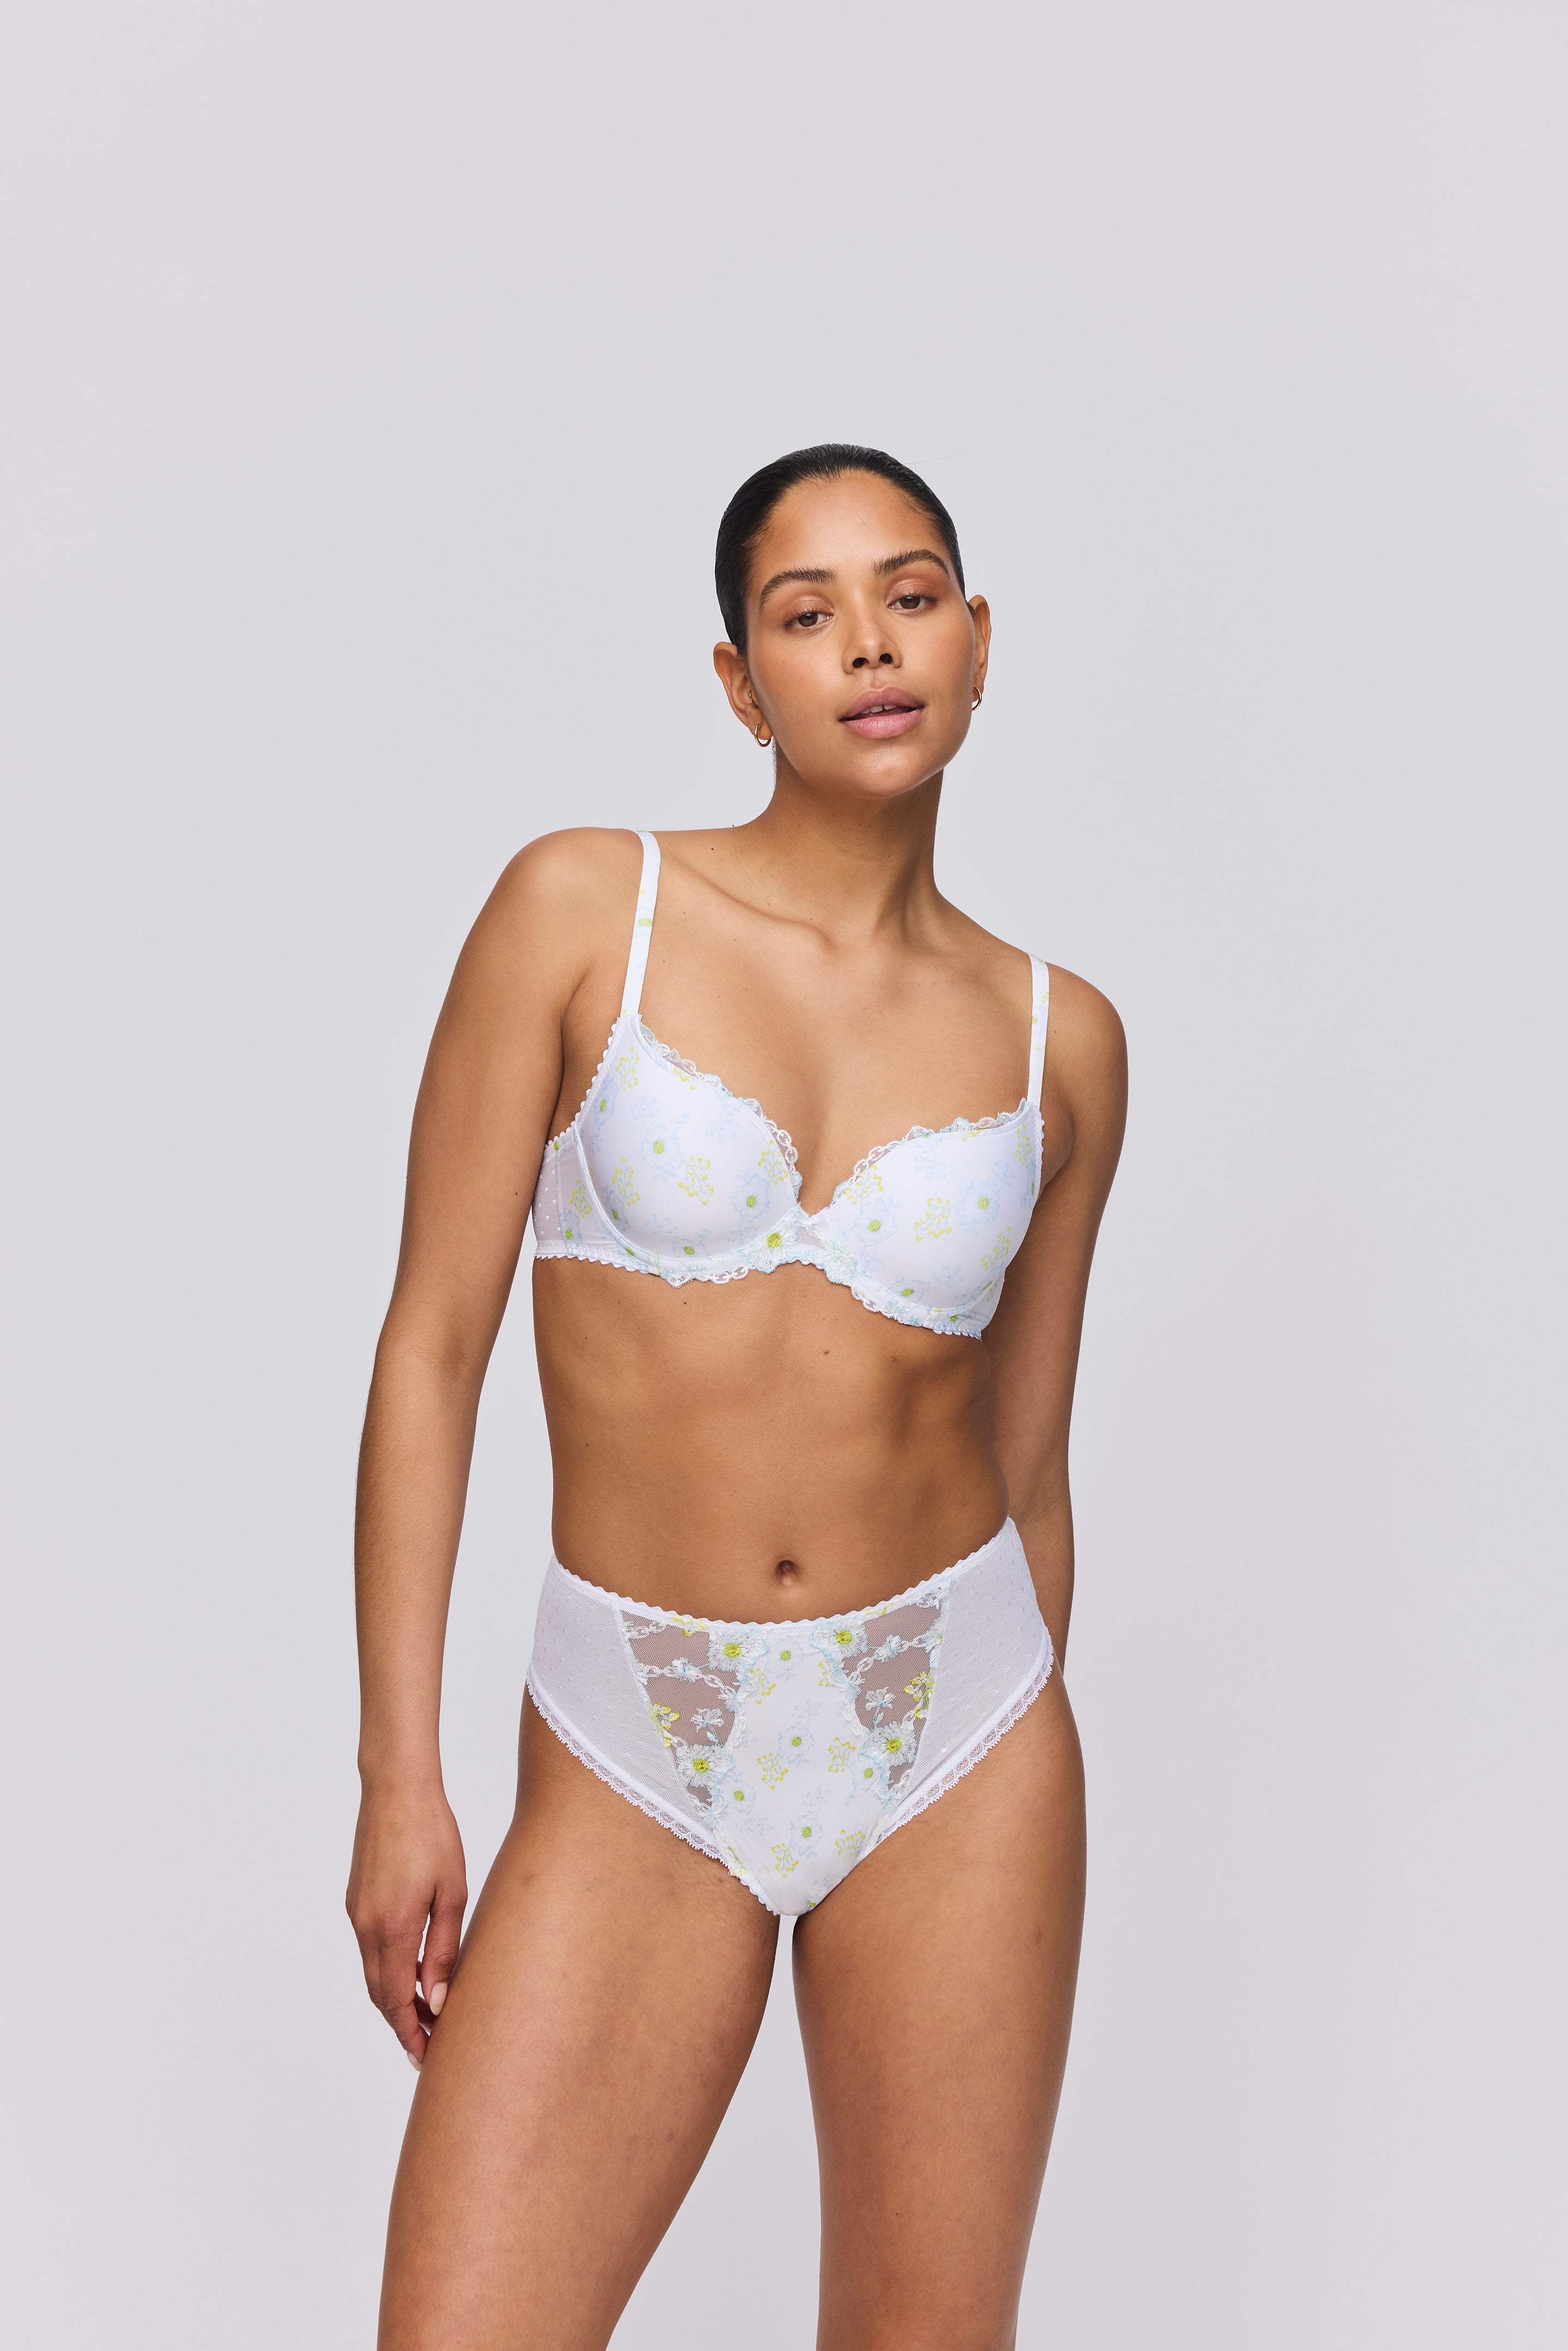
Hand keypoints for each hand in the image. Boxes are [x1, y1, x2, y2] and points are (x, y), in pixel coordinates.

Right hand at [346, 1779, 467, 2066]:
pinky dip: (387, 1969)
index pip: (396, 2000)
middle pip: (379, 1994)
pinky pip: (369, 1948)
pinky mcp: (355, 1900)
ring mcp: (356, 1913)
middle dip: (402, 2023)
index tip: (425, 2057)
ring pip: (372, 1972)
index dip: (409, 2033)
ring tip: (427, 2011)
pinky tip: (412, 1970)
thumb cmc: (433, 1834)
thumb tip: (437, 1999)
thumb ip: (444, 1949)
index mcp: (394, 1928)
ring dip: (394, 1997)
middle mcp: (367, 1926)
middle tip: (429, 2043)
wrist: (396, 1788)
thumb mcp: (453, 1892)